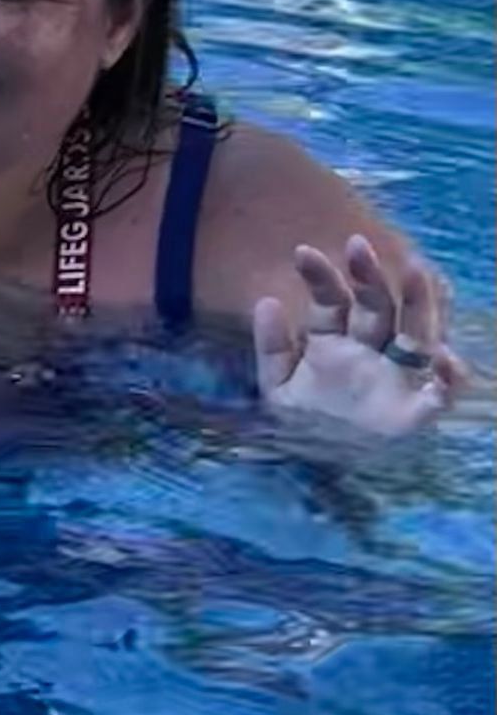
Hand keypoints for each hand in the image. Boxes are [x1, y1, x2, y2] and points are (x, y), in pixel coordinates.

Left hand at [253, 234, 466, 434]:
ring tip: (417, 269)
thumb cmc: (300, 423)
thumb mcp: (275, 387)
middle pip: (378, 306)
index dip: (321, 276)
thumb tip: (266, 301)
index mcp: (334, 342)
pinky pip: (439, 395)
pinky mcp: (414, 412)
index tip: (301, 252)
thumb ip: (270, 347)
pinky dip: (449, 380)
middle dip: (370, 275)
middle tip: (357, 243)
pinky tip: (446, 360)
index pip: (333, 301)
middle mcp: (369, 352)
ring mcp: (394, 377)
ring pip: (415, 333)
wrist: (312, 471)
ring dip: (420, 302)